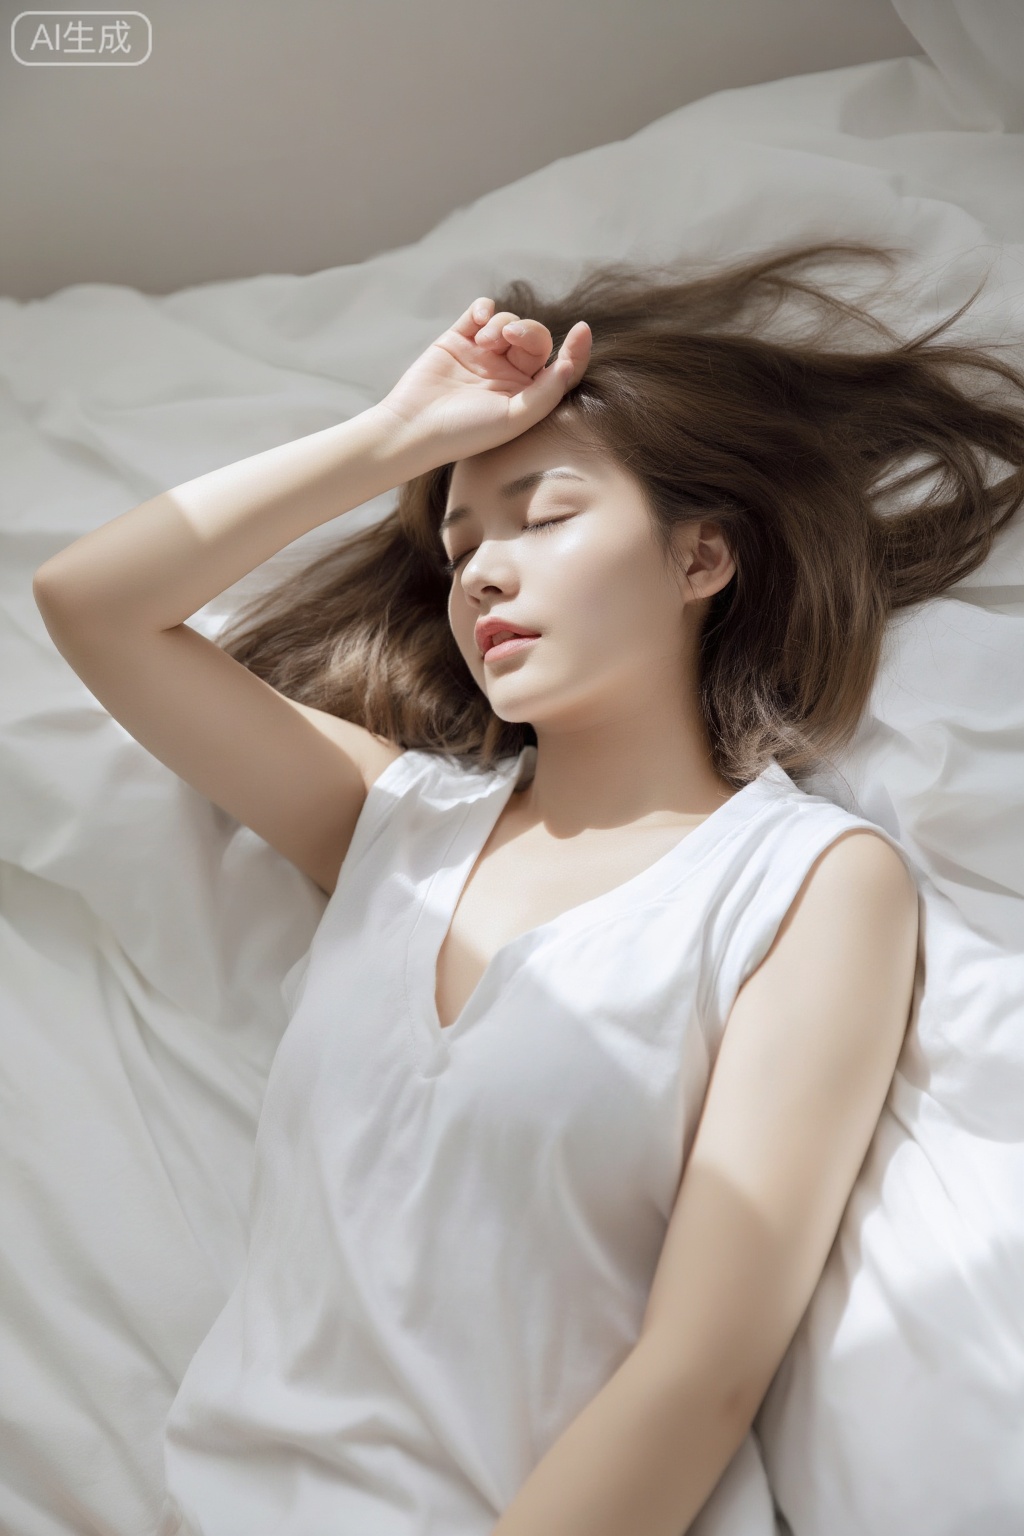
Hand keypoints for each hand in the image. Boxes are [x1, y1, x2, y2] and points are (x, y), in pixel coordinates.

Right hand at [375, 297, 591, 468]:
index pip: (561, 366)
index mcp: (527, 396)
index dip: (576, 348)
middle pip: (535, 338)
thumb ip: (547, 392)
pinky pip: (481, 311)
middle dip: (528, 331)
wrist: (414, 427)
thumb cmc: (466, 432)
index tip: (583, 330)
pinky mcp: (459, 339)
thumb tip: (570, 363)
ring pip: (509, 321)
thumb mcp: (515, 418)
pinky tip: (479, 320)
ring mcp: (483, 355)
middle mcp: (508, 374)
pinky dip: (485, 308)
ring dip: (502, 324)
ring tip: (484, 343)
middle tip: (509, 338)